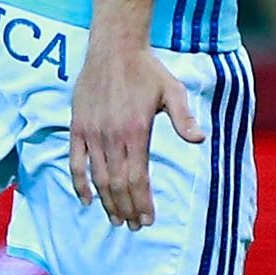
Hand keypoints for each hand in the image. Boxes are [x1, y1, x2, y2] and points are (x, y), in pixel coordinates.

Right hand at [69, 36, 203, 228]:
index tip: (148, 220)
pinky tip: (87, 200)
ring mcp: (92, 132)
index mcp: (136, 130)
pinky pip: (75, 162)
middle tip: (134, 227)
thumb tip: (200, 139)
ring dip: (107, 202)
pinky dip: (79, 183)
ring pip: (98, 177)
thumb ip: (185, 117)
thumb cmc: (147, 70)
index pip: (137, 178)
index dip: (142, 202)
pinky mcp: (77, 127)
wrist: (113, 47)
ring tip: (116, 220)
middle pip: (117, 184)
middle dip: (126, 209)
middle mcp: (112, 135)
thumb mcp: (173, 90)